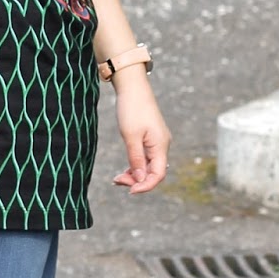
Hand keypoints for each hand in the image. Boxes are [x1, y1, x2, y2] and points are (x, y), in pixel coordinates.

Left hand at [111, 78, 170, 195]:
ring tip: (117, 178)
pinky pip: (145, 158)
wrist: (132, 86)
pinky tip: (124, 170)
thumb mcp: (130, 136)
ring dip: (135, 175)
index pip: (158, 175)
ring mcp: (157, 141)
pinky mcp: (150, 138)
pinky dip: (135, 166)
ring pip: (148, 166)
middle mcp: (162, 145)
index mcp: (161, 145)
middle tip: (116, 180)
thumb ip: (136, 159)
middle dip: (136, 181)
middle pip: (153, 172)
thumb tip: (140, 180)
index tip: (129, 191)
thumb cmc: (131, 109)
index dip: (145, 186)